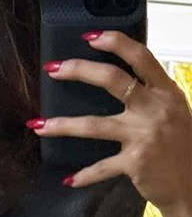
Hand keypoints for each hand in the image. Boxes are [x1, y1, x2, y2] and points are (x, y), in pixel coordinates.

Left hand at [29, 30, 191, 216]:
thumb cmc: (181, 147)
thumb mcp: (173, 112)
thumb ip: (150, 96)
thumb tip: (117, 83)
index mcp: (165, 91)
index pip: (140, 57)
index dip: (115, 43)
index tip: (90, 37)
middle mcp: (155, 108)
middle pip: (112, 80)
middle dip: (79, 70)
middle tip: (53, 69)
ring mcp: (144, 135)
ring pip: (94, 125)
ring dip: (62, 125)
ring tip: (38, 126)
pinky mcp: (135, 162)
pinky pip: (101, 167)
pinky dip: (84, 175)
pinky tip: (69, 179)